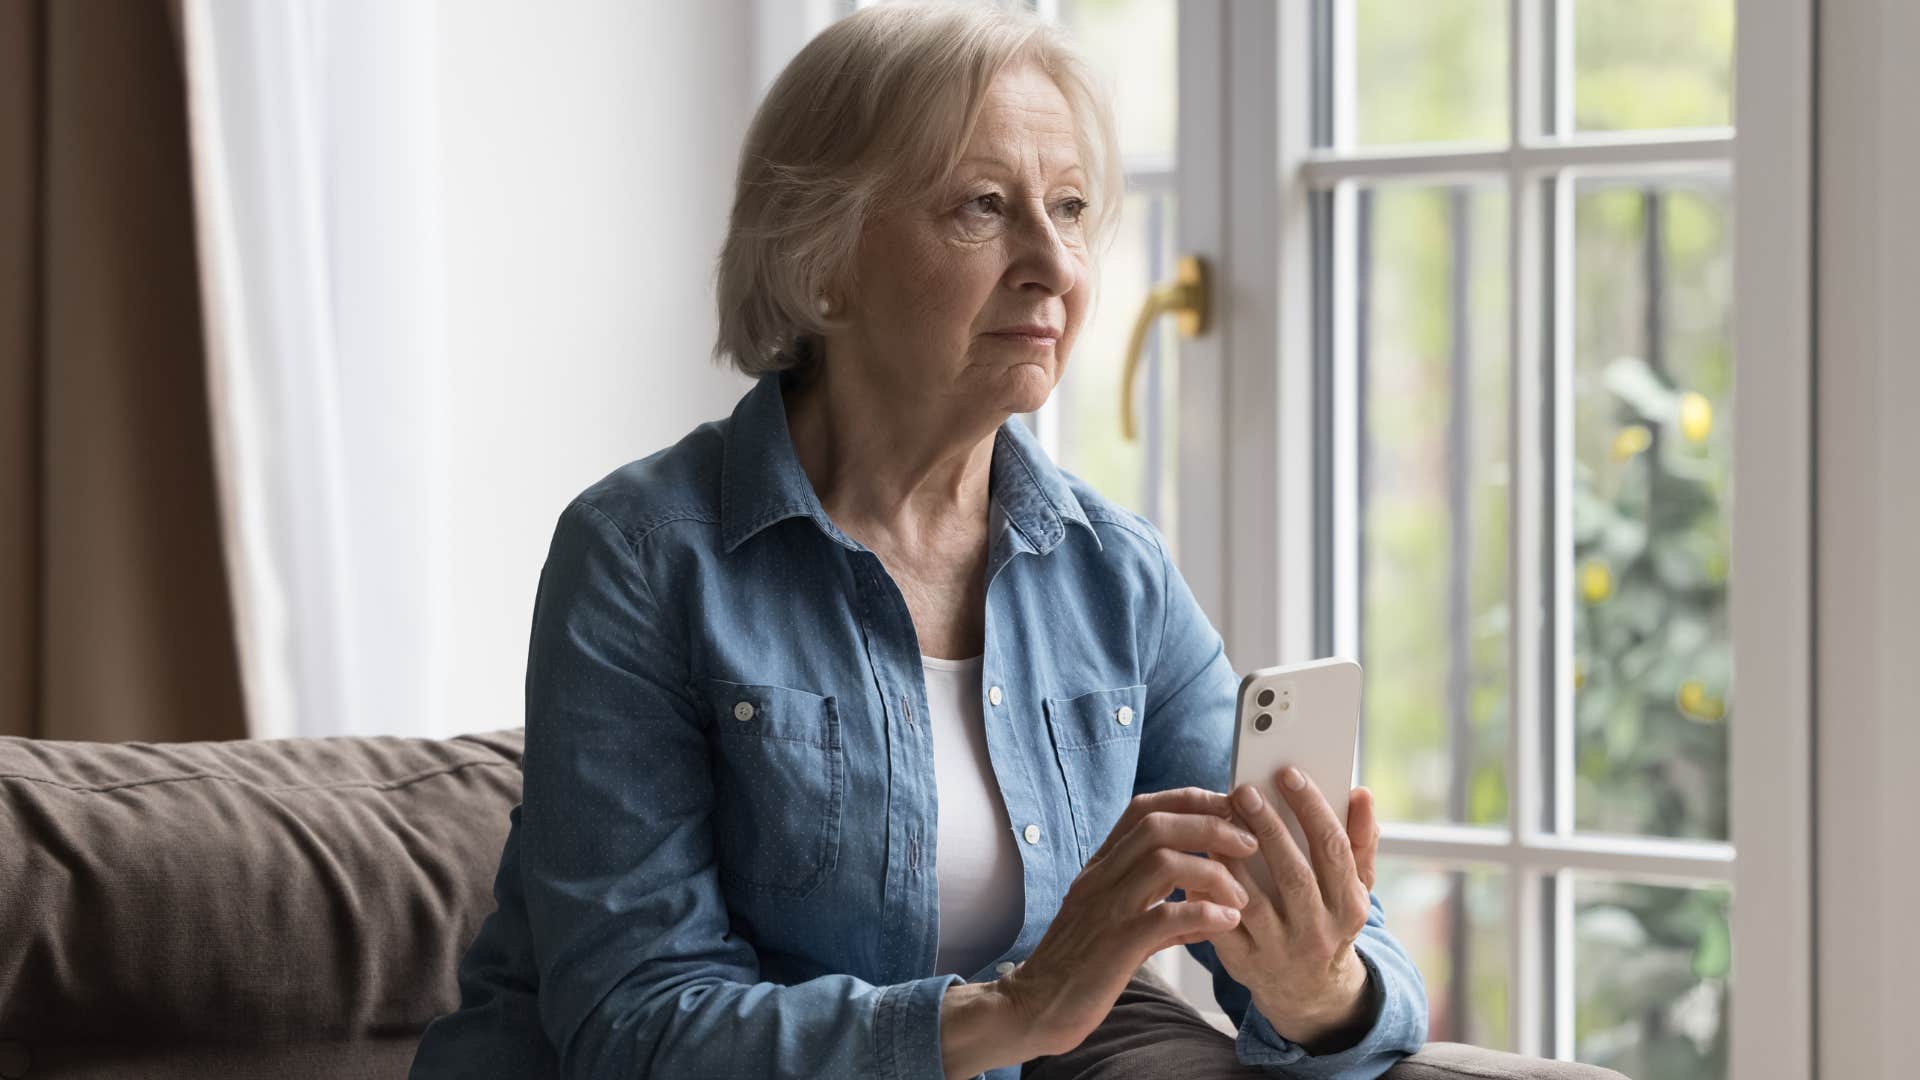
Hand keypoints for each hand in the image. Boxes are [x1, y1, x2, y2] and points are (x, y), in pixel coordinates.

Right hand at [997, 787, 1260, 1057]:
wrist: (1033, 1009)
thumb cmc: (1078, 969)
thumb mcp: (1117, 927)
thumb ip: (1159, 912)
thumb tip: (1208, 912)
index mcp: (1100, 868)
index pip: (1144, 810)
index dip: (1191, 800)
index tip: (1230, 810)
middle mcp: (1100, 879)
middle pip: (1157, 825)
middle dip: (1211, 825)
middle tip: (1249, 843)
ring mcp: (1104, 910)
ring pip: (1162, 862)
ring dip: (1212, 872)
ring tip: (1241, 895)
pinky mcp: (1113, 946)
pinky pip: (1163, 917)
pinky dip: (1202, 914)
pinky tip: (1226, 924)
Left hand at [1192, 768, 1382, 1049]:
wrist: (1309, 990)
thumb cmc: (1328, 919)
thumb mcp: (1354, 888)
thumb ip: (1360, 841)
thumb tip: (1361, 792)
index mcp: (1349, 906)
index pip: (1334, 850)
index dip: (1312, 809)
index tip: (1288, 774)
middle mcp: (1318, 931)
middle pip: (1293, 873)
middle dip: (1268, 828)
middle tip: (1244, 790)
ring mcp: (1280, 950)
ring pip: (1252, 899)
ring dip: (1232, 857)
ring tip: (1217, 819)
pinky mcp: (1245, 963)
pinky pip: (1221, 922)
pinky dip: (1208, 891)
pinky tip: (1199, 859)